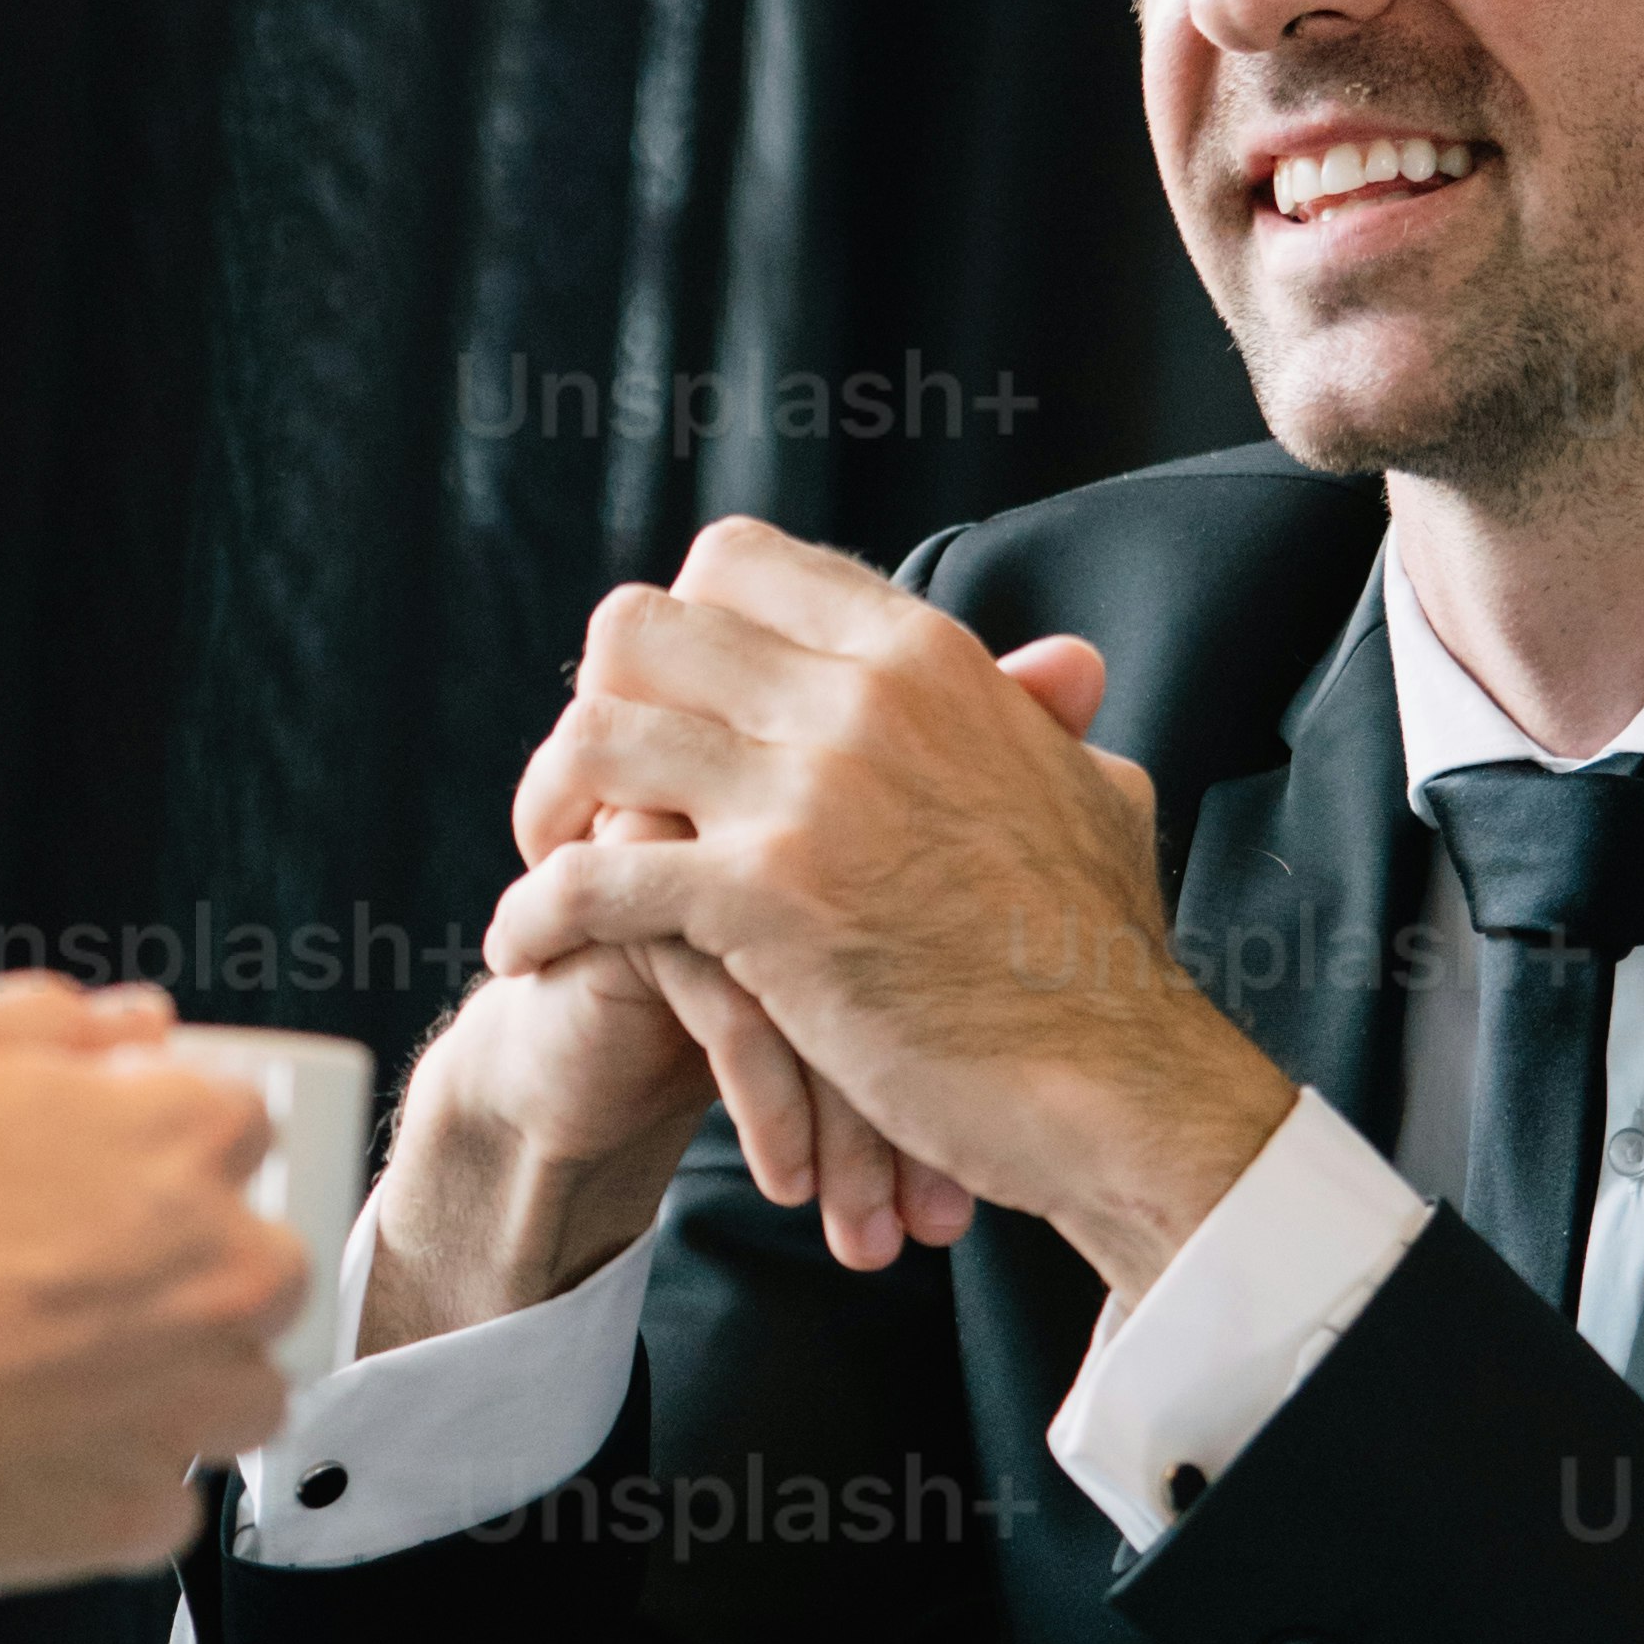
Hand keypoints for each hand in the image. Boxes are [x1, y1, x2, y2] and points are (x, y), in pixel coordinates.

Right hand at [0, 972, 304, 1587]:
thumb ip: (44, 1018)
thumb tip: (130, 1024)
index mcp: (183, 1136)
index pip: (240, 1124)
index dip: (162, 1146)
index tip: (102, 1175)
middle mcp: (226, 1267)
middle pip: (261, 1263)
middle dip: (190, 1271)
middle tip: (68, 1283)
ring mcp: (193, 1399)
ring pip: (236, 1388)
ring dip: (168, 1384)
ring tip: (48, 1378)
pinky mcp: (145, 1507)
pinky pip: (161, 1492)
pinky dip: (105, 1479)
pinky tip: (23, 1450)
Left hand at [479, 521, 1294, 1299]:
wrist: (1118, 1081)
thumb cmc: (1105, 956)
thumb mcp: (1091, 789)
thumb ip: (1046, 716)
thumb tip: (1062, 667)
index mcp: (922, 653)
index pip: (738, 562)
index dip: (677, 629)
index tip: (665, 705)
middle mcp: (858, 695)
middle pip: (640, 627)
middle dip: (595, 702)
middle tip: (590, 785)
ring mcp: (807, 792)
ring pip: (596, 734)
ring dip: (547, 801)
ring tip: (542, 861)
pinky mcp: (765, 900)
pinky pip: (595, 876)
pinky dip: (538, 912)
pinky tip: (525, 947)